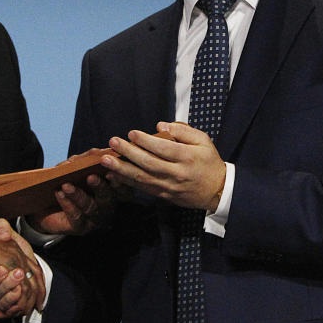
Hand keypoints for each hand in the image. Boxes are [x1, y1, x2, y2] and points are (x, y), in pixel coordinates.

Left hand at [29, 150, 120, 234]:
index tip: (111, 171)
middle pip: (108, 198)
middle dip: (100, 187)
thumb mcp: (76, 167)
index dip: (119, 181)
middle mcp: (107, 206)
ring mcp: (95, 219)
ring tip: (66, 185)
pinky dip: (67, 204)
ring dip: (78, 195)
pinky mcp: (80, 228)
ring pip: (91, 208)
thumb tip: (97, 153)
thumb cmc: (67, 183)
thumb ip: (87, 159)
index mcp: (112, 191)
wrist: (46, 206)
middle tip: (91, 177)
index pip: (122, 187)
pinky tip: (59, 193)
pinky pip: (76, 217)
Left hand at [101, 121, 225, 210]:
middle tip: (112, 142)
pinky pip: (143, 188)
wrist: (217, 190)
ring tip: (105, 160)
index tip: (131, 133)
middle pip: (149, 163)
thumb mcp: (203, 140)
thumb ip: (182, 131)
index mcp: (188, 158)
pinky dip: (127, 182)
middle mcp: (177, 173)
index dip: (146, 141)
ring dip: (121, 169)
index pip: (164, 149)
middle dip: (128, 152)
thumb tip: (160, 126)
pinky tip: (113, 174)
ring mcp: (169, 186)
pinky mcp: (164, 195)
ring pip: (142, 178)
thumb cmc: (209, 162)